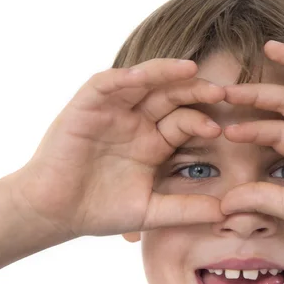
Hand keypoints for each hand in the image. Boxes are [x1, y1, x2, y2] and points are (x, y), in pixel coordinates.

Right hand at [14, 59, 226, 237]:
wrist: (55, 213)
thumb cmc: (100, 210)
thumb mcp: (151, 211)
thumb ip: (187, 209)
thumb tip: (228, 213)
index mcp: (154, 142)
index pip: (184, 122)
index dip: (202, 121)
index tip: (222, 130)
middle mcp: (137, 122)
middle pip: (171, 97)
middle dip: (194, 92)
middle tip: (220, 92)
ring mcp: (113, 111)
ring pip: (144, 82)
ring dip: (165, 74)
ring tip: (192, 70)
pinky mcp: (87, 105)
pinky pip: (108, 83)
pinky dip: (126, 77)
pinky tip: (145, 76)